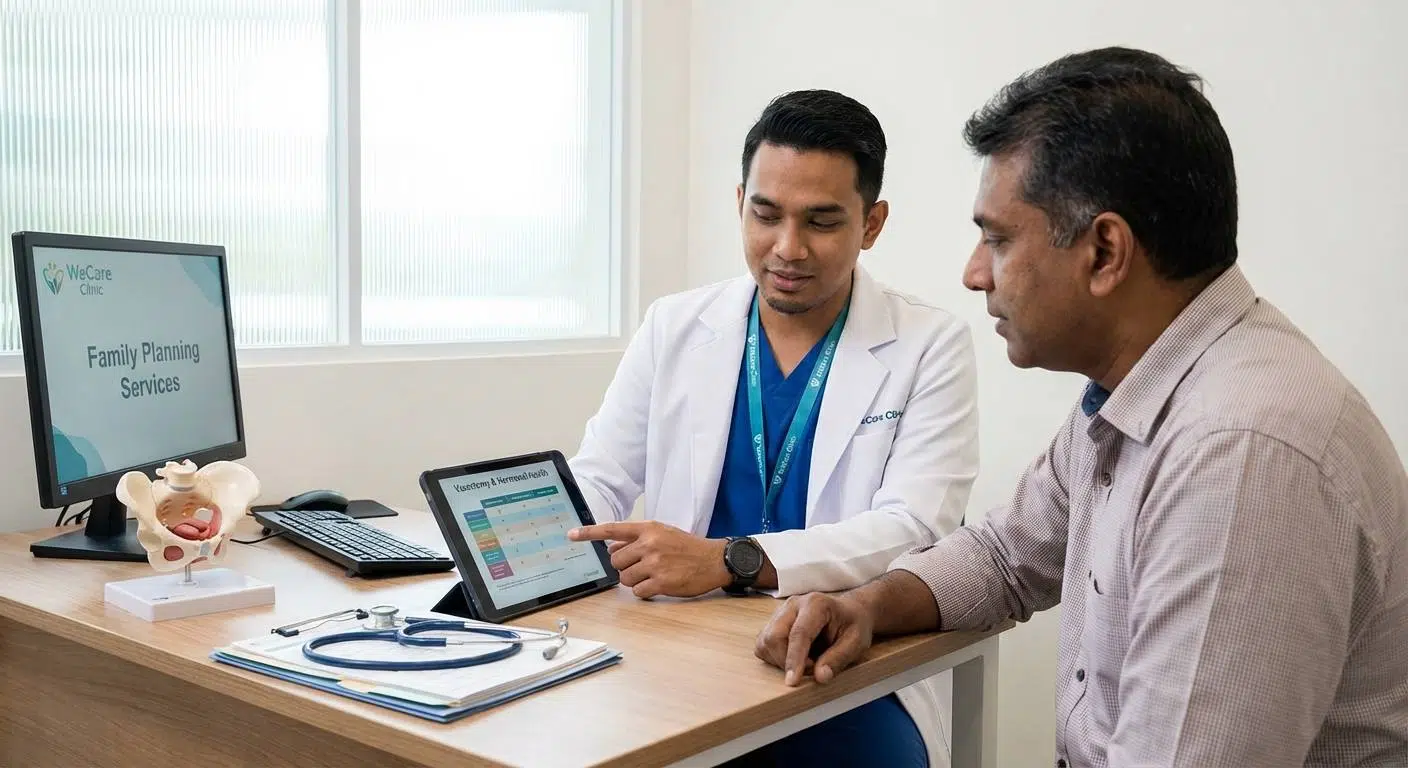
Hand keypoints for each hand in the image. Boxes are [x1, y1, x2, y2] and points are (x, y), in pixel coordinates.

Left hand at [567, 521, 729, 598]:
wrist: (713, 560)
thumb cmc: (687, 547)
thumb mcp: (662, 533)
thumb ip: (637, 538)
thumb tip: (612, 547)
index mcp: (648, 529)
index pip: (612, 529)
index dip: (589, 533)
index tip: (571, 534)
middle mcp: (649, 544)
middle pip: (616, 560)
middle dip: (624, 566)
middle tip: (642, 566)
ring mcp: (655, 563)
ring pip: (624, 578)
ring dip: (634, 580)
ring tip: (653, 575)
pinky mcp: (661, 582)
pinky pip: (637, 592)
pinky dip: (644, 591)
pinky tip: (658, 585)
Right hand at [755, 592, 873, 685]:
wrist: (850, 611)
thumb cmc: (854, 624)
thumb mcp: (856, 642)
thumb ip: (839, 658)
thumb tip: (820, 677)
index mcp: (816, 604)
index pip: (798, 634)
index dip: (793, 659)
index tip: (792, 682)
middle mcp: (793, 604)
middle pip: (774, 636)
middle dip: (786, 661)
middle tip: (812, 668)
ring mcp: (781, 612)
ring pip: (765, 642)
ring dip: (780, 660)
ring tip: (806, 661)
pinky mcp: (774, 622)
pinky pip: (764, 645)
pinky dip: (775, 658)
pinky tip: (795, 657)